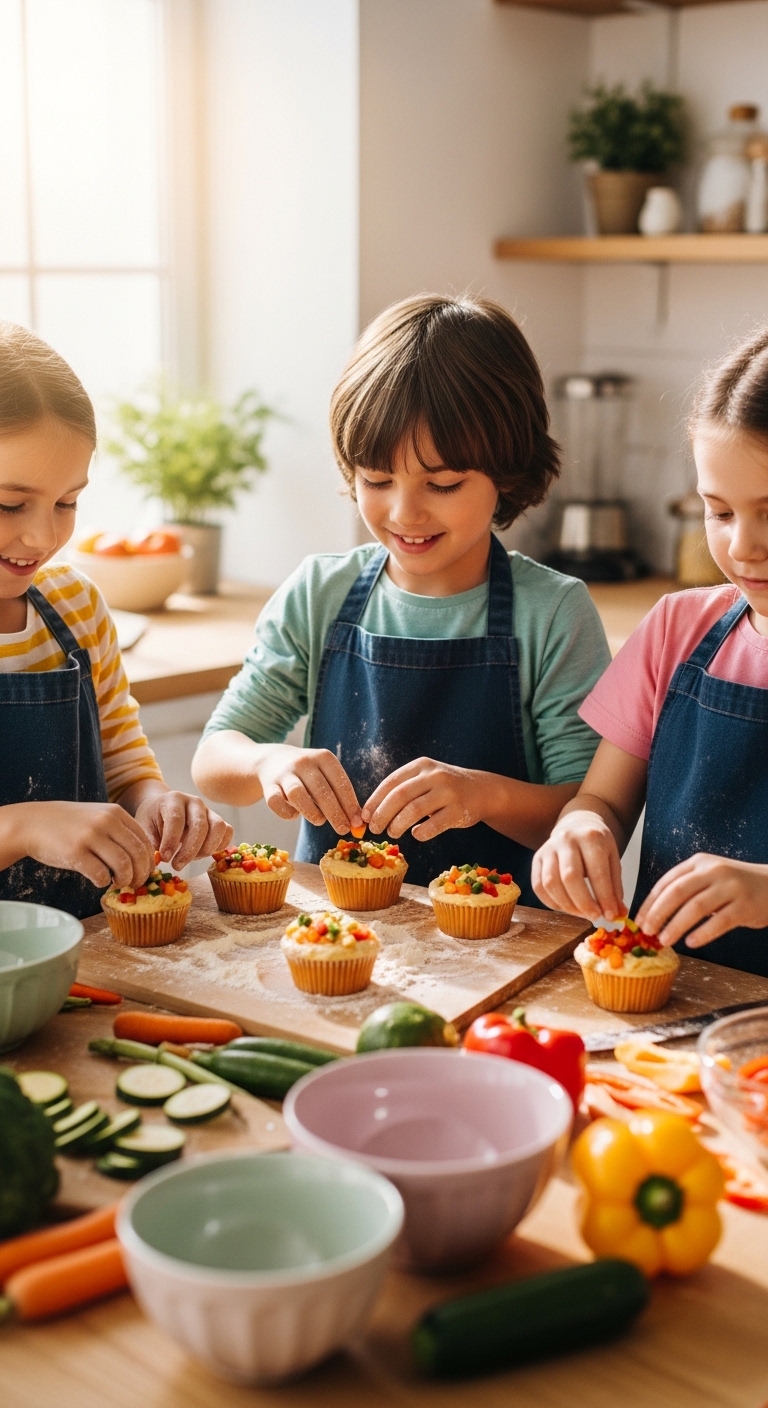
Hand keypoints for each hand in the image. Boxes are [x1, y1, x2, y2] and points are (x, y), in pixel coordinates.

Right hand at [16, 801, 154, 889]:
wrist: (32, 823)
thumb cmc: (68, 824)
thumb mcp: (97, 816)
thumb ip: (119, 831)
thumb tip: (143, 859)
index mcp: (115, 813)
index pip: (144, 840)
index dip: (148, 861)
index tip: (144, 872)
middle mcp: (106, 822)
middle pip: (138, 854)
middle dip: (141, 874)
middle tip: (135, 883)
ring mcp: (91, 836)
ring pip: (123, 866)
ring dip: (124, 880)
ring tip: (117, 883)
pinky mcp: (76, 853)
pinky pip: (100, 875)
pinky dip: (103, 882)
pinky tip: (98, 880)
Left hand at [134, 791, 232, 869]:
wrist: (163, 807)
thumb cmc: (153, 818)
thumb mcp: (145, 827)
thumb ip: (150, 842)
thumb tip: (157, 861)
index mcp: (173, 799)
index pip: (176, 819)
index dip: (171, 841)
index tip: (164, 858)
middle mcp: (194, 802)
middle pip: (200, 825)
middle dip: (189, 850)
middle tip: (177, 865)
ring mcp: (209, 810)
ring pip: (218, 827)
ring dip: (206, 849)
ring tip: (191, 859)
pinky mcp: (218, 820)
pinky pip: (228, 832)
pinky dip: (219, 846)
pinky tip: (203, 854)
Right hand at [256, 746, 361, 834]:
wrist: (273, 760)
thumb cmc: (308, 774)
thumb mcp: (325, 774)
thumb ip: (340, 794)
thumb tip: (358, 822)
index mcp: (323, 757)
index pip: (340, 782)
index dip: (350, 804)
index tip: (358, 822)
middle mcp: (303, 762)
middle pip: (321, 790)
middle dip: (335, 813)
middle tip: (343, 829)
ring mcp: (284, 773)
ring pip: (297, 794)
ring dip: (311, 812)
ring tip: (320, 821)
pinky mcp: (268, 785)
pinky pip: (276, 802)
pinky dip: (286, 813)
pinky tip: (295, 815)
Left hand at [362, 759, 488, 841]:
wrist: (482, 790)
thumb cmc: (445, 788)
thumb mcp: (426, 779)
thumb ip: (403, 790)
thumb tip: (371, 813)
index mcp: (421, 766)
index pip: (391, 783)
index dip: (374, 801)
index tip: (365, 816)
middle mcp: (435, 776)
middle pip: (399, 796)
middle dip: (382, 815)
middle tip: (375, 829)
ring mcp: (448, 793)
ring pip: (413, 811)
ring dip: (397, 825)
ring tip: (392, 833)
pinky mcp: (459, 811)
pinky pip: (432, 826)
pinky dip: (420, 833)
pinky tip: (416, 834)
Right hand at [532, 809, 624, 921]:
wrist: (576, 825)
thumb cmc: (596, 844)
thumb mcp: (612, 859)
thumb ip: (615, 887)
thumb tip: (618, 914)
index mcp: (590, 837)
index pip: (597, 872)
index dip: (604, 898)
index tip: (610, 915)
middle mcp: (566, 840)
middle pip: (570, 877)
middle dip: (584, 903)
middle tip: (595, 917)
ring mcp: (548, 848)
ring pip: (551, 883)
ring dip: (567, 905)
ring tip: (582, 914)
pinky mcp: (537, 858)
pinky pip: (538, 886)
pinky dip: (551, 902)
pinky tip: (566, 907)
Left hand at [636, 854, 767, 948]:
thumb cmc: (735, 885)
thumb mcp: (709, 877)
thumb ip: (686, 889)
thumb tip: (654, 915)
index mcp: (699, 862)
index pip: (667, 882)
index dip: (650, 902)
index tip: (638, 920)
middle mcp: (713, 871)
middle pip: (677, 892)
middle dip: (658, 913)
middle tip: (647, 932)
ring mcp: (730, 887)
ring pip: (696, 907)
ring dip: (676, 926)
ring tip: (664, 940)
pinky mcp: (744, 906)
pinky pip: (719, 921)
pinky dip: (703, 933)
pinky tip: (692, 943)